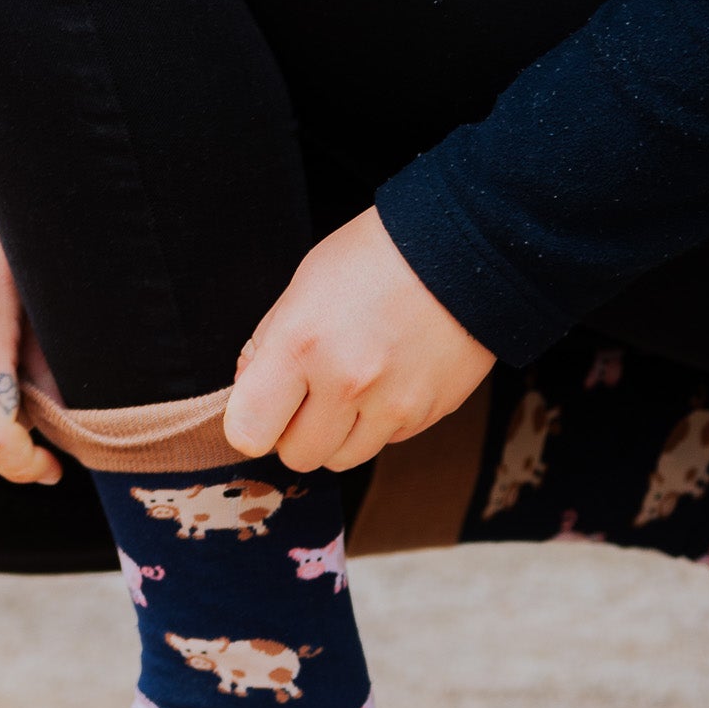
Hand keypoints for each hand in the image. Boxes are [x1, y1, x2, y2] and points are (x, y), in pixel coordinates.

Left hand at [223, 207, 494, 471]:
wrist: (462, 248)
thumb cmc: (373, 258)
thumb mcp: (303, 285)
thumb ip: (267, 345)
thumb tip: (246, 394)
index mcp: (303, 343)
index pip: (248, 431)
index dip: (249, 423)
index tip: (260, 406)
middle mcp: (347, 381)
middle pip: (298, 456)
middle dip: (295, 431)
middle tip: (308, 393)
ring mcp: (393, 403)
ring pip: (343, 459)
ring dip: (338, 433)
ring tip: (351, 385)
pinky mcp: (428, 413)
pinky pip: (386, 441)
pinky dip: (379, 421)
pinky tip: (388, 377)